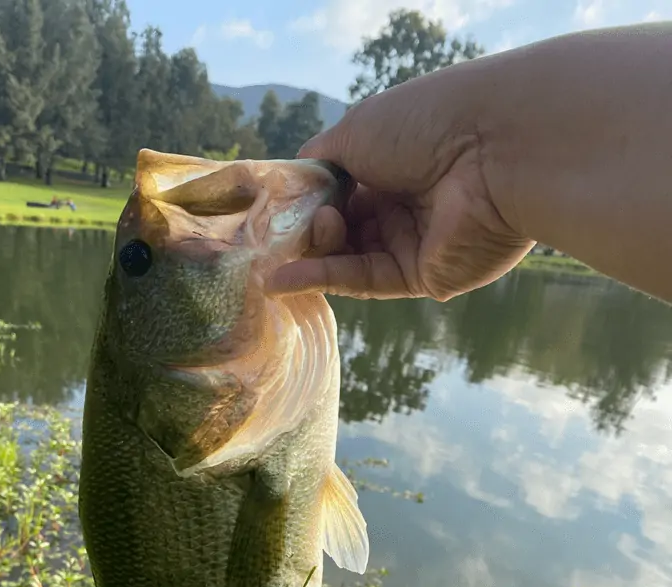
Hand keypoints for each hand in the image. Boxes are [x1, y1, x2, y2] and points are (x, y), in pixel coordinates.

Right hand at [267, 74, 533, 301]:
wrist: (492, 151)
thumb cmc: (425, 125)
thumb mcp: (356, 131)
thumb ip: (320, 161)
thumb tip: (293, 183)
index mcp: (393, 160)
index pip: (339, 188)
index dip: (306, 199)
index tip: (274, 208)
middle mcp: (404, 202)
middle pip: (341, 227)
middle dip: (308, 228)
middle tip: (287, 229)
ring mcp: (413, 242)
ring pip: (348, 256)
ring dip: (313, 252)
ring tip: (286, 249)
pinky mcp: (422, 277)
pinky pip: (364, 281)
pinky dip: (322, 278)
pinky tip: (284, 278)